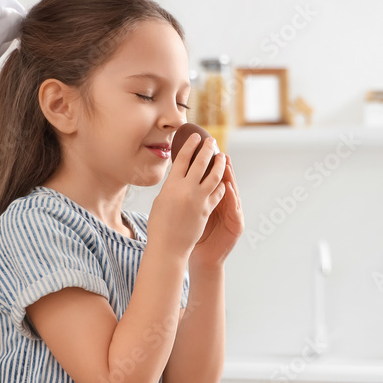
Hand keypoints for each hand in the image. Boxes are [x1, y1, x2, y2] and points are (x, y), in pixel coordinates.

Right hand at [148, 134, 227, 260]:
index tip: (195, 136)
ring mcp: (199, 199)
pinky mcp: (207, 210)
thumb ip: (171, 187)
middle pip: (201, 162)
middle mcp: (186, 189)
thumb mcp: (161, 200)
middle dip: (207, 148)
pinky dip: (221, 184)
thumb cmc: (159, 225)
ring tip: (222, 157)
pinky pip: (217, 193)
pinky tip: (223, 180)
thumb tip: (179, 177)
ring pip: (214, 175)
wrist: (168, 246)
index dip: (190, 145)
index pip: (183, 158)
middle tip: (212, 141)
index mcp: (171, 185)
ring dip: (219, 164)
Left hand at [190, 152, 243, 268]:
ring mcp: (231, 215)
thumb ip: (186, 198)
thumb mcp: (188, 213)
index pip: (210, 180)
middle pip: (222, 182)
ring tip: (225, 162)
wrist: (203, 259)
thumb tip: (173, 181)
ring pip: (231, 191)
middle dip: (219, 165)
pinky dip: (232, 197)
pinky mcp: (236, 225)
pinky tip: (228, 187)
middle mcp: (223, 205)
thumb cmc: (192, 237)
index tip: (201, 151)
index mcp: (209, 201)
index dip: (207, 166)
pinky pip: (235, 209)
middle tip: (216, 150)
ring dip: (229, 177)